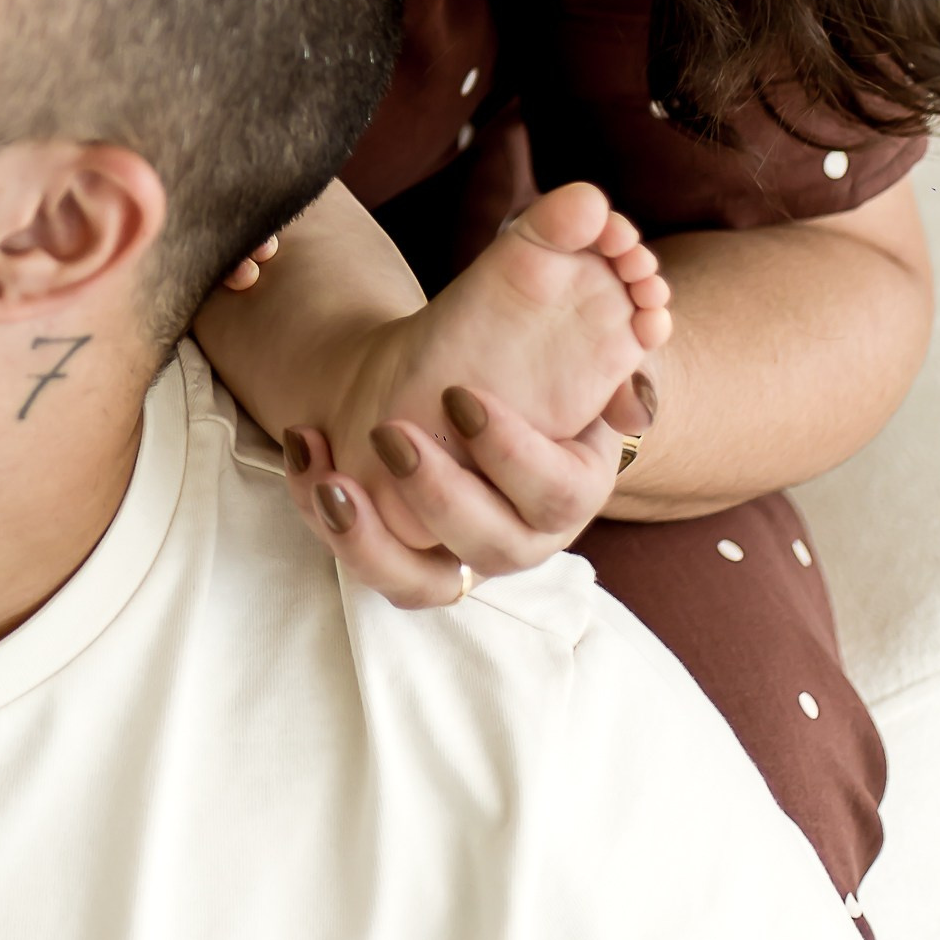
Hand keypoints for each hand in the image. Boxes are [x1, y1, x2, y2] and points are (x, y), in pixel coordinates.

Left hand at [275, 384, 649, 603]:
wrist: (463, 379)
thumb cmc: (533, 367)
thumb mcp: (584, 355)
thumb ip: (615, 367)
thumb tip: (633, 403)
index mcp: (573, 486)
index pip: (558, 493)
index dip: (511, 454)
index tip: (460, 398)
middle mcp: (522, 535)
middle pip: (490, 546)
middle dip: (437, 494)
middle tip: (390, 433)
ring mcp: (461, 555)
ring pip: (420, 584)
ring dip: (369, 540)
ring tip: (330, 481)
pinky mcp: (407, 559)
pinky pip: (369, 566)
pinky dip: (327, 522)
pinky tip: (306, 454)